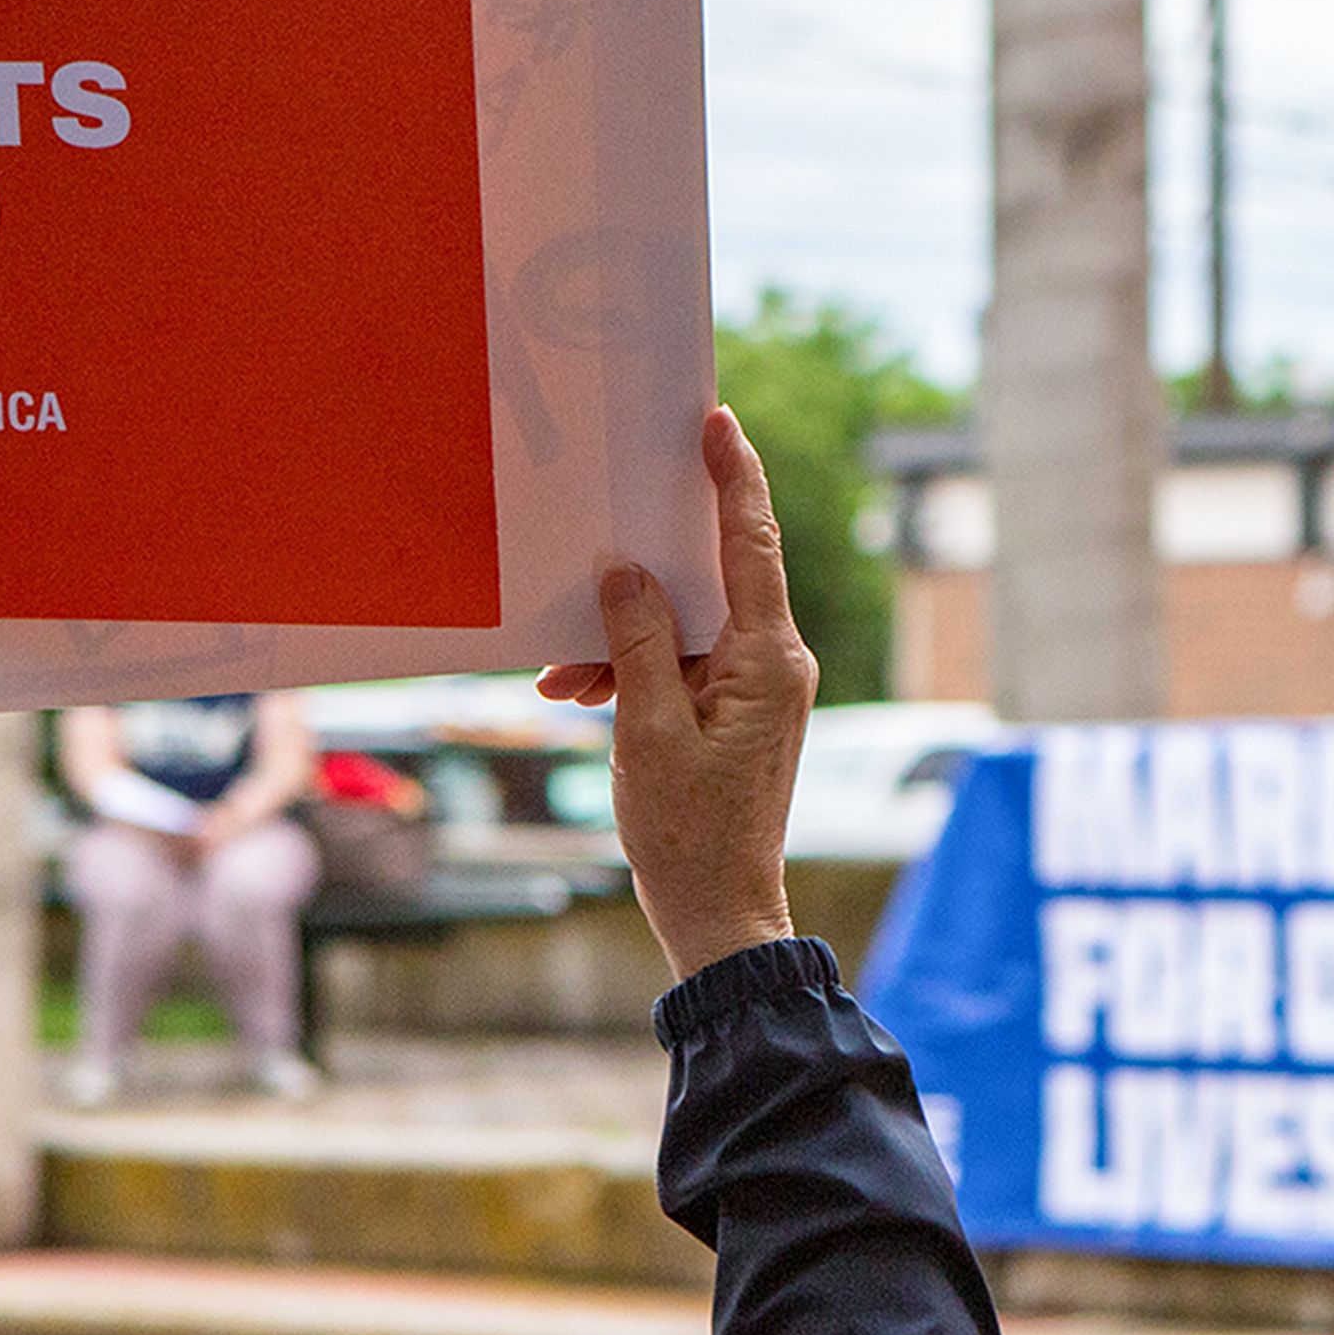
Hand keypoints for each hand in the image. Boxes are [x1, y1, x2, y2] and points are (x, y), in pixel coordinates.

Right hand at [537, 407, 814, 981]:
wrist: (718, 913)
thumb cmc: (689, 833)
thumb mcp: (647, 730)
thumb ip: (636, 642)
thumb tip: (625, 569)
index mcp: (767, 657)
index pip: (752, 543)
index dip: (734, 477)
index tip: (716, 421)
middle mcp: (772, 662)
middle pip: (711, 576)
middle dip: (646, 563)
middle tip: (604, 519)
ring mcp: (754, 688)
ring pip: (682, 625)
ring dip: (620, 638)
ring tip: (562, 674)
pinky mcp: (732, 713)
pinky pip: (678, 665)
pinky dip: (629, 672)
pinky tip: (575, 694)